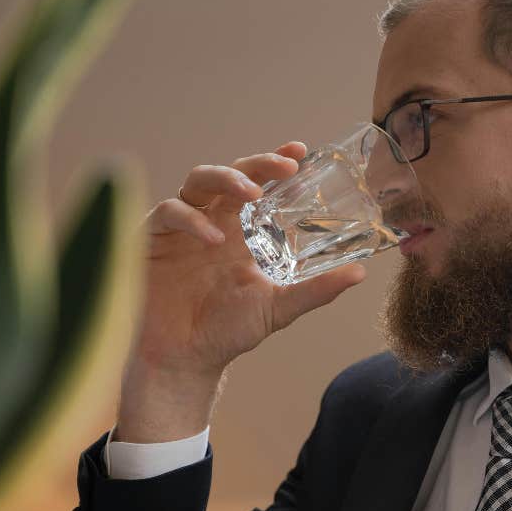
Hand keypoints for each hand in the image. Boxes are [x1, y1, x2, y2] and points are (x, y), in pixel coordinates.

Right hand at [135, 142, 367, 378]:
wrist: (186, 360)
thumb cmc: (228, 330)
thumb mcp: (278, 308)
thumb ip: (315, 290)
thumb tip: (360, 274)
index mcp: (240, 230)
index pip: (258, 183)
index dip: (275, 162)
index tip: (300, 150)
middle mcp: (212, 220)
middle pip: (230, 173)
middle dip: (255, 164)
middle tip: (283, 167)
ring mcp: (181, 228)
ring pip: (197, 180)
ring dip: (225, 179)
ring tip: (250, 194)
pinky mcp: (151, 239)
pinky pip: (168, 212)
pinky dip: (191, 219)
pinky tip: (214, 239)